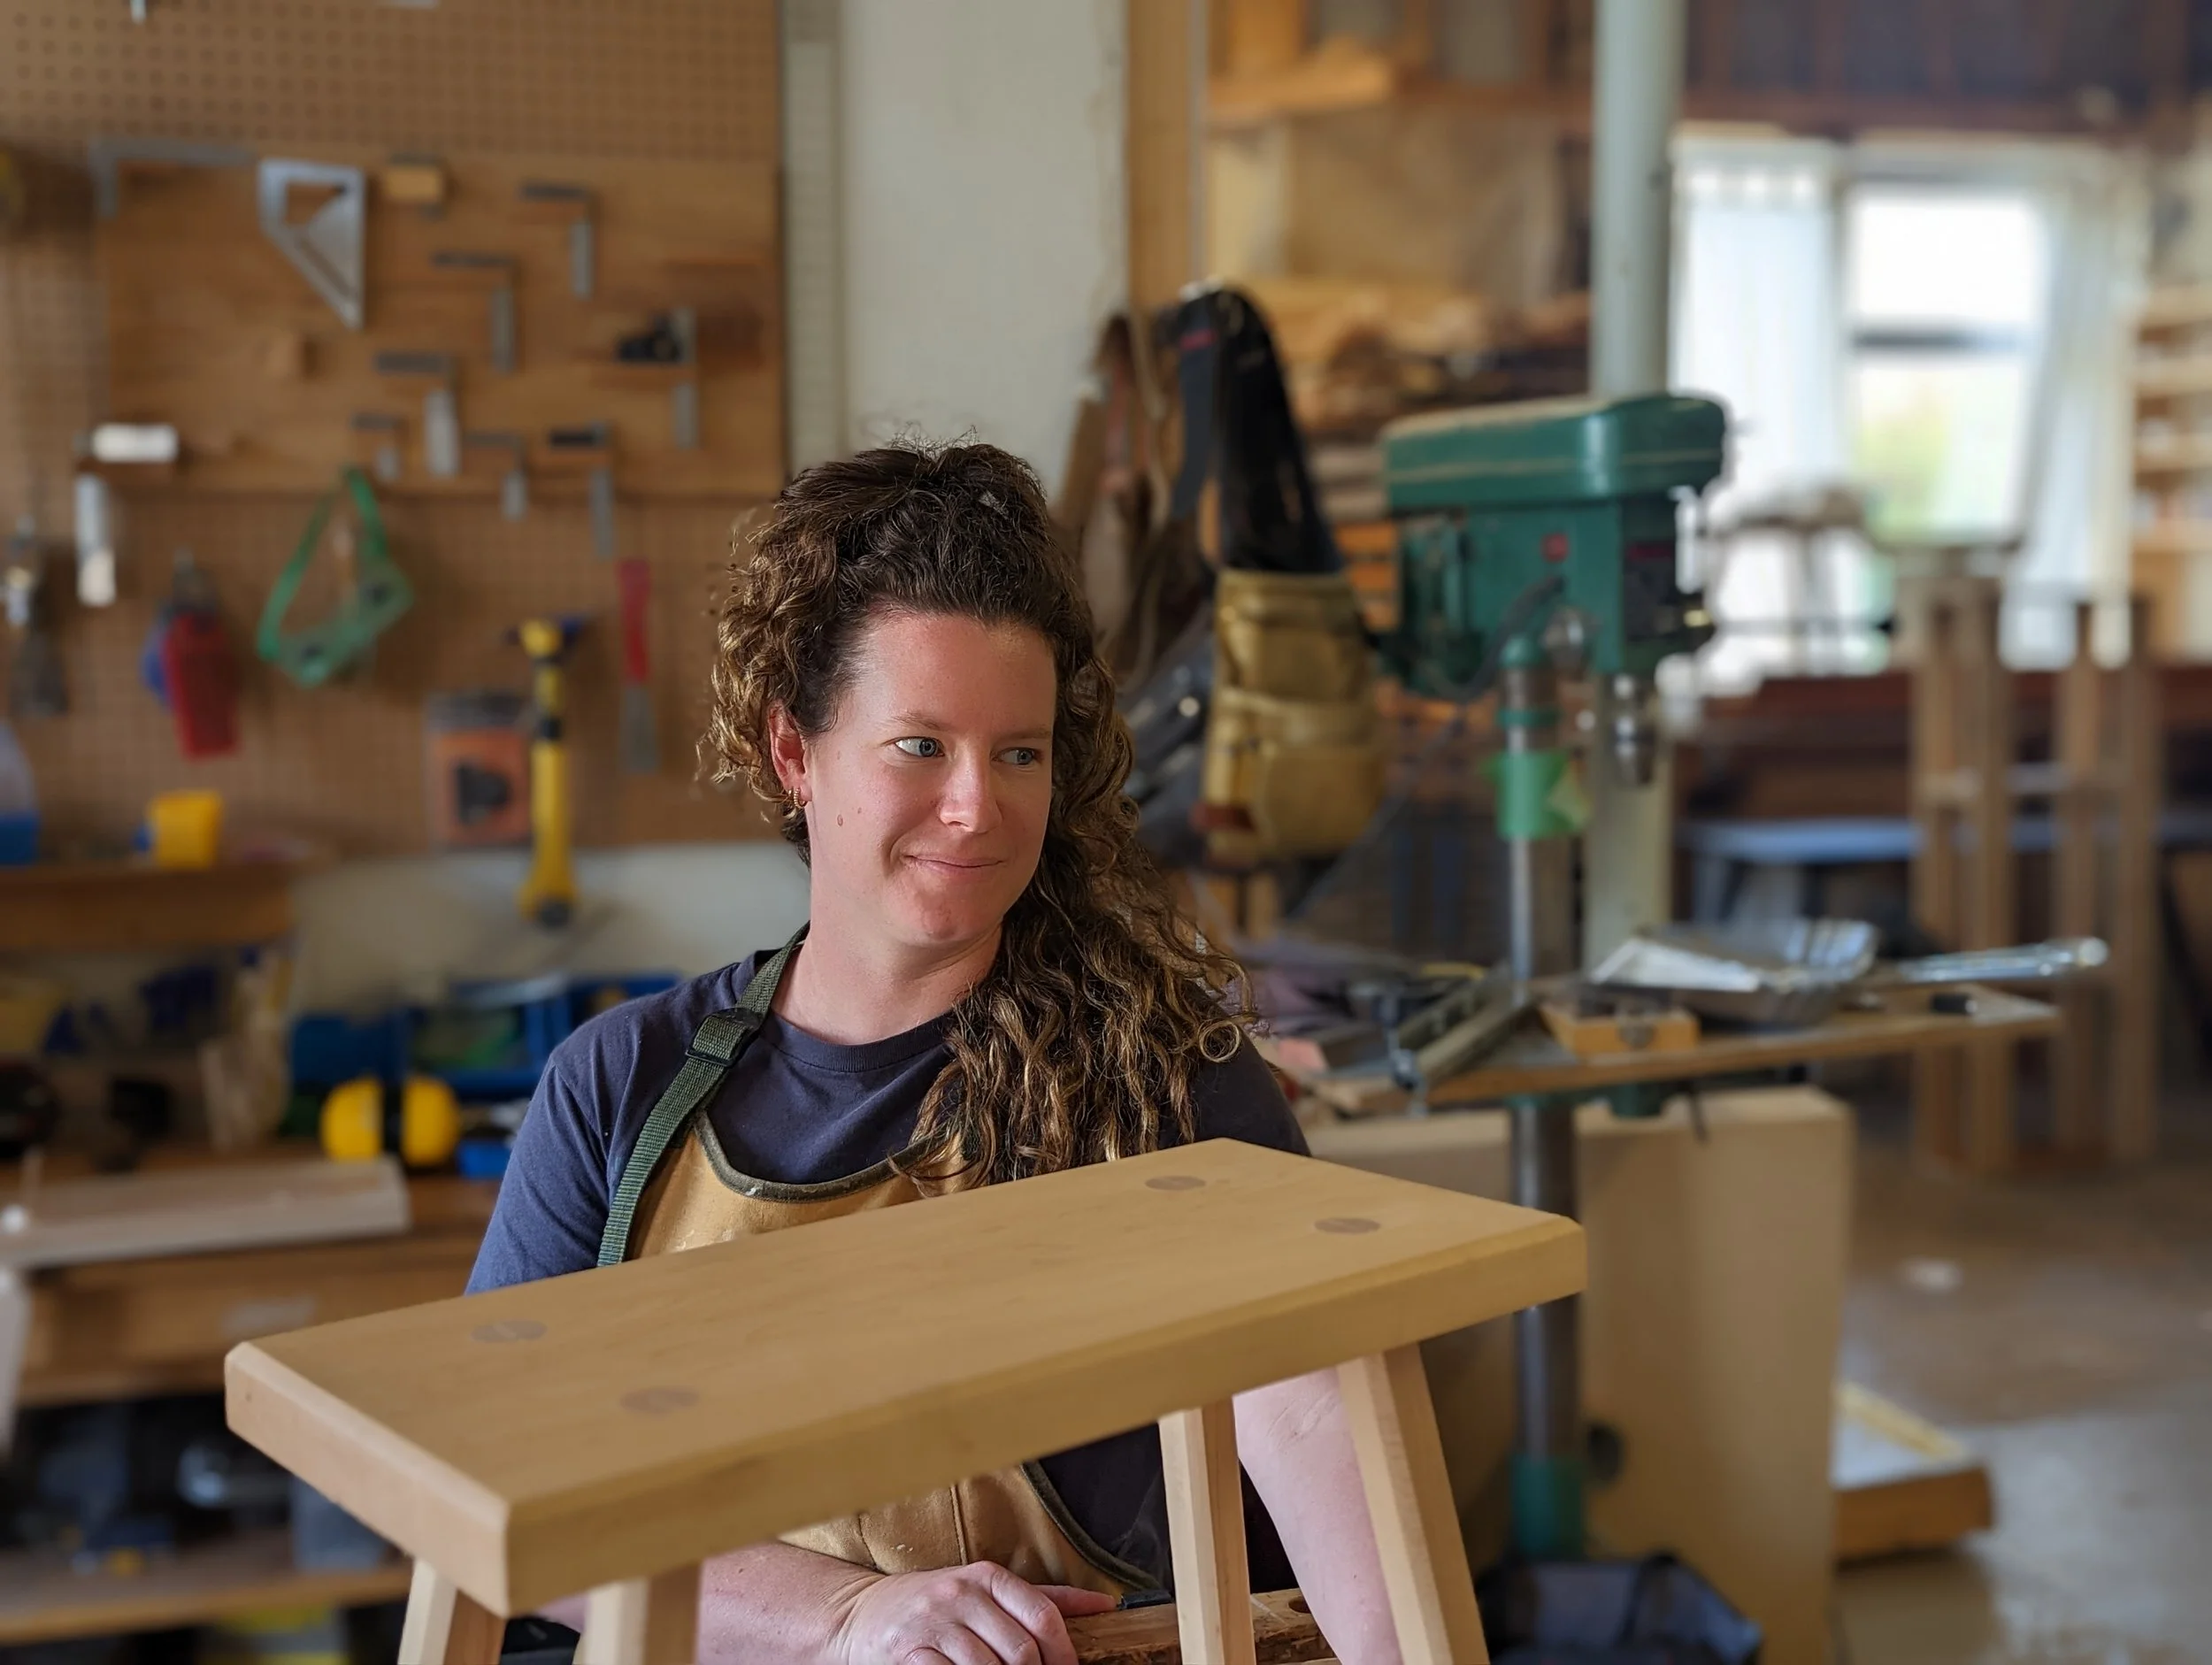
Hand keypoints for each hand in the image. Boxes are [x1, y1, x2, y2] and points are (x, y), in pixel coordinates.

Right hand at [831, 1561, 1115, 1664]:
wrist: (859, 1615)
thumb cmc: (934, 1605)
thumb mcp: (984, 1590)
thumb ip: (1042, 1599)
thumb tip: (1106, 1604)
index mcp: (986, 1577)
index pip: (1043, 1616)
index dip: (1064, 1654)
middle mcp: (960, 1595)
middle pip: (1021, 1650)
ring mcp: (932, 1625)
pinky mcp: (907, 1653)